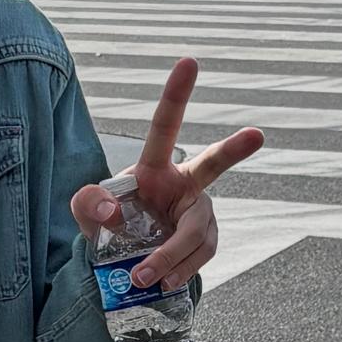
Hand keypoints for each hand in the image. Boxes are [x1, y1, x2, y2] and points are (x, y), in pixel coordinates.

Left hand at [70, 58, 263, 292]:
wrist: (126, 258)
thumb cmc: (107, 222)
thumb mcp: (85, 211)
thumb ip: (88, 202)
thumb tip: (110, 209)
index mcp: (153, 166)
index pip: (165, 125)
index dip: (176, 94)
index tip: (189, 60)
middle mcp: (184, 184)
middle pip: (212, 166)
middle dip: (233, 150)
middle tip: (256, 133)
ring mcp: (200, 212)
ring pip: (196, 232)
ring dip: (172, 256)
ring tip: (146, 276)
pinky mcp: (206, 239)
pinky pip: (198, 256)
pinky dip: (178, 271)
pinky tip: (162, 281)